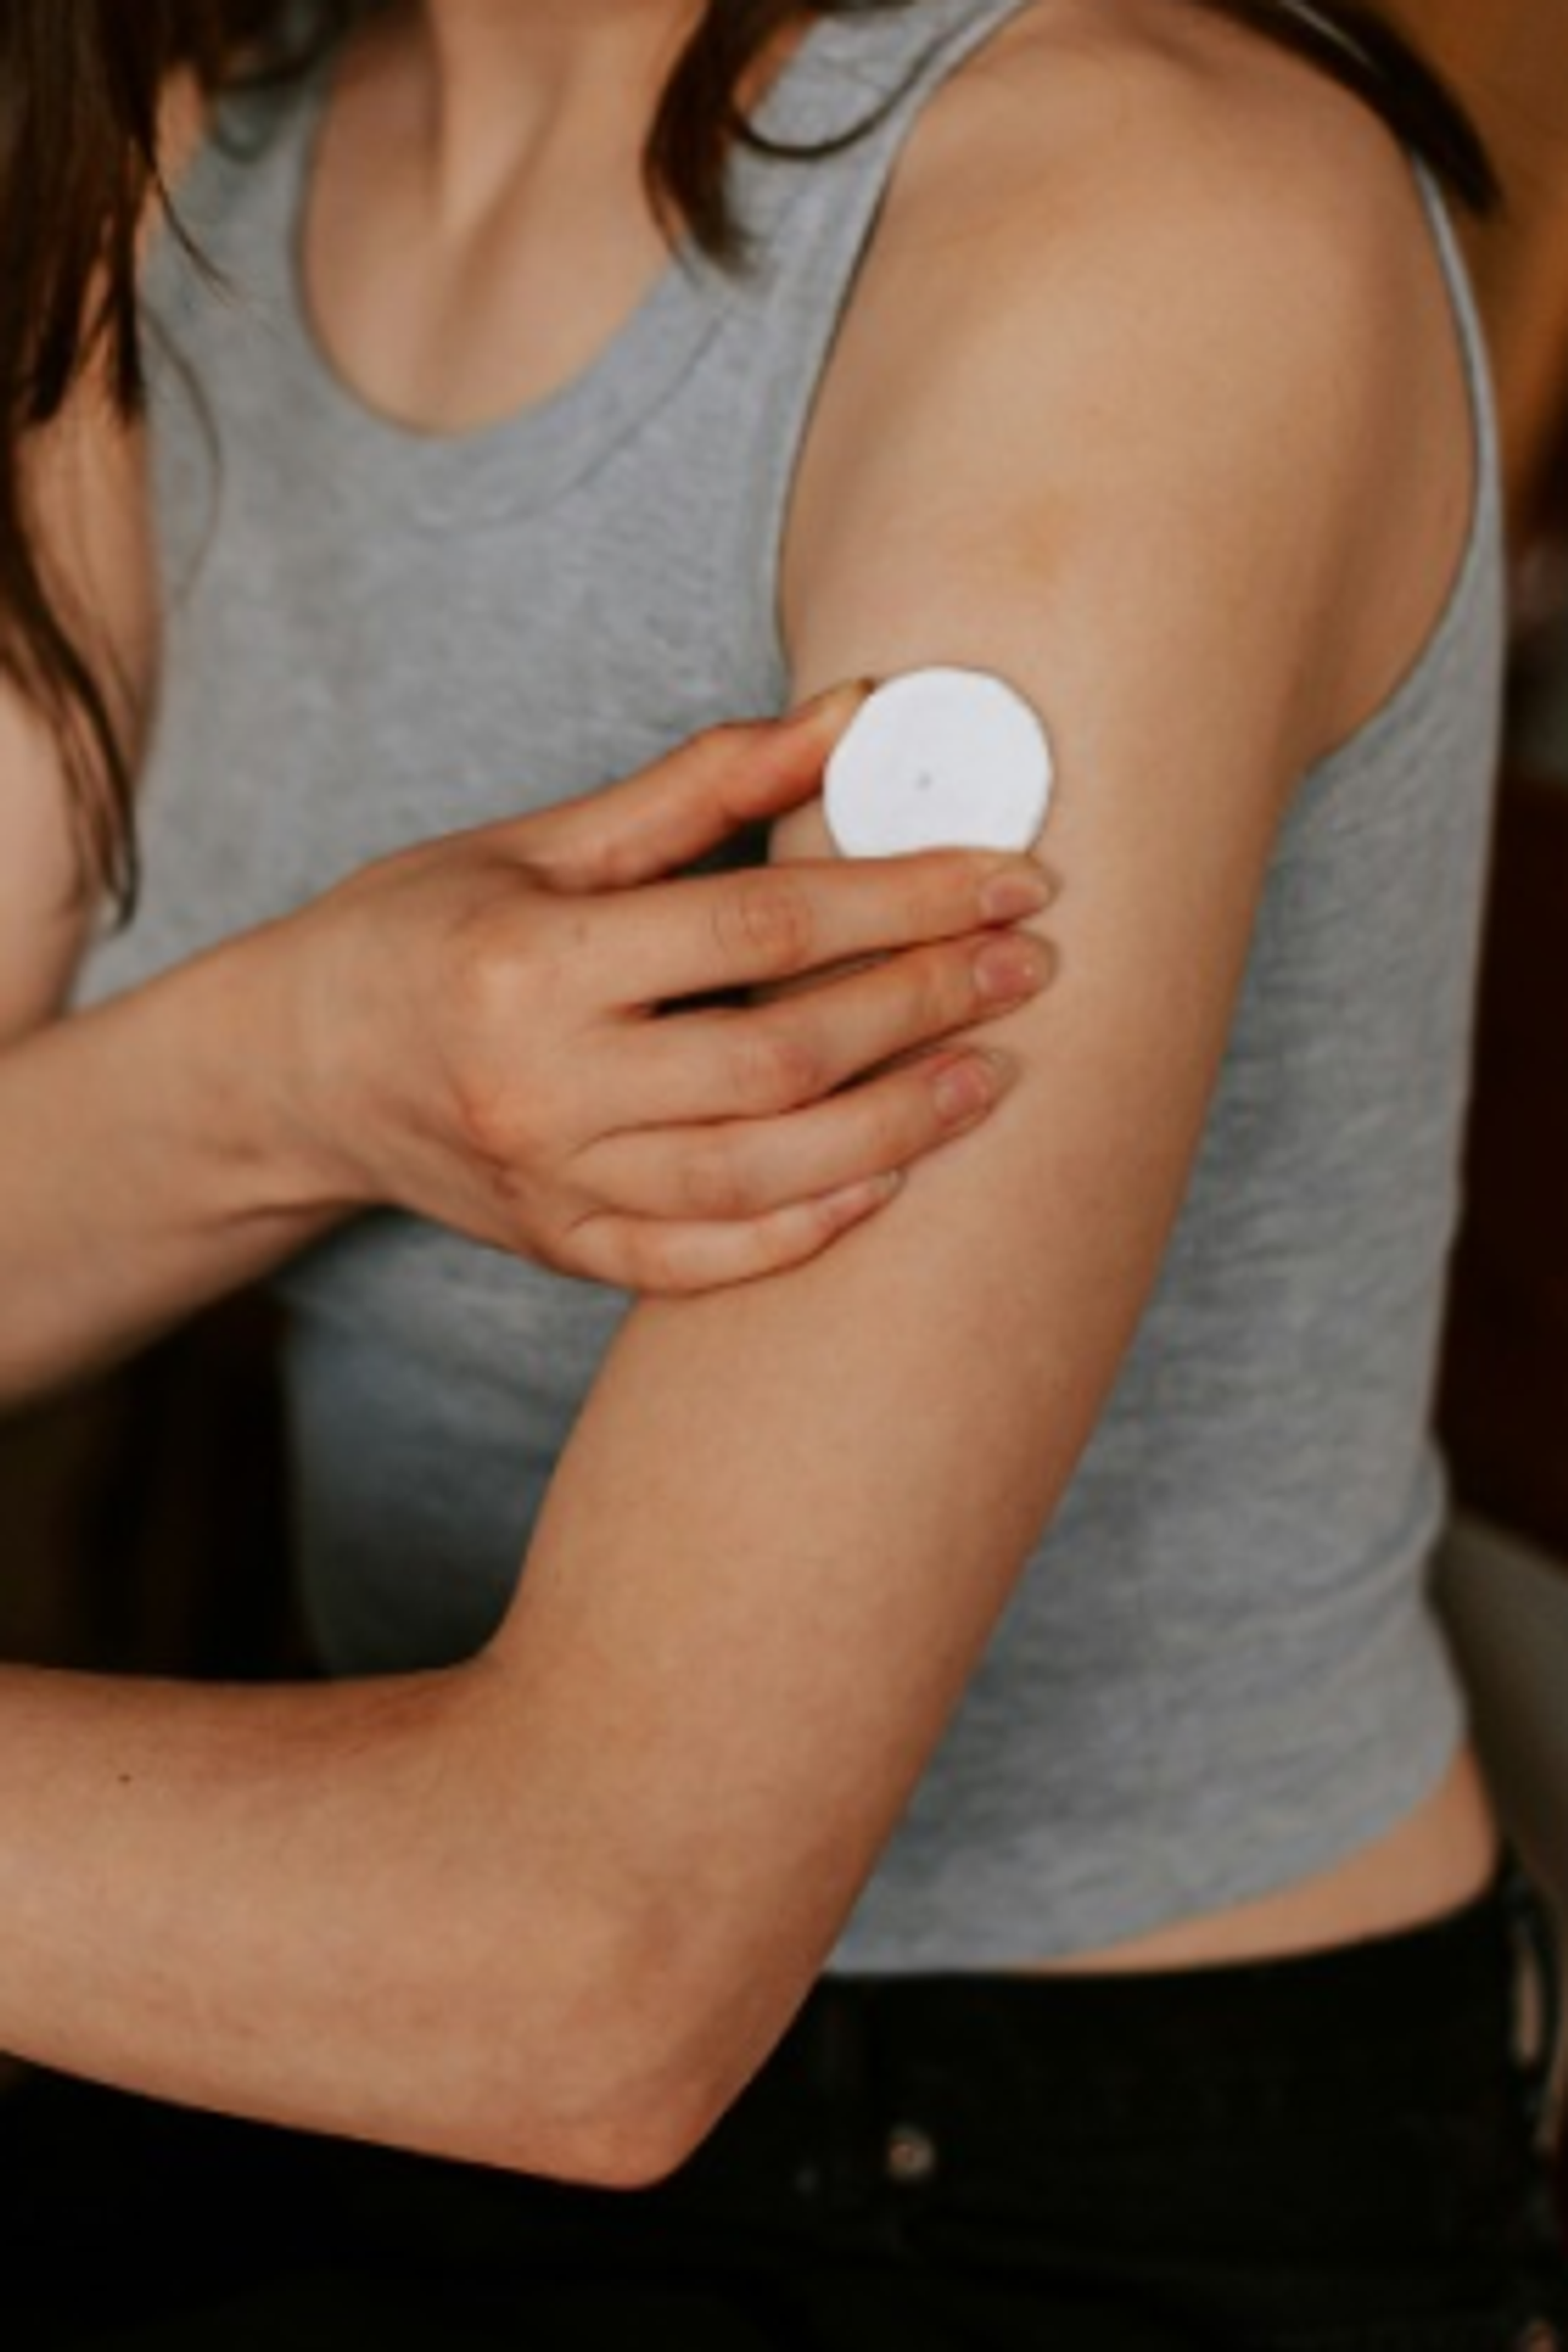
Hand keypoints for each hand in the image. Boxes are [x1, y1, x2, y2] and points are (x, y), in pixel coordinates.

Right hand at [270, 686, 1059, 1290]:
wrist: (297, 1070)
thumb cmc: (418, 932)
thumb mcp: (537, 840)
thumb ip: (698, 787)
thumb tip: (851, 716)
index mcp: (532, 963)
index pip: (761, 928)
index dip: (903, 898)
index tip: (1013, 879)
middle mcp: (541, 1088)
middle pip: (779, 1059)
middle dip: (922, 1009)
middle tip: (1026, 968)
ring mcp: (552, 1184)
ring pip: (758, 1176)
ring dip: (896, 1130)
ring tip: (992, 1076)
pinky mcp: (564, 1248)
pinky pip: (703, 1260)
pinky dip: (804, 1227)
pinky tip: (890, 1181)